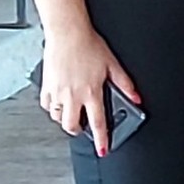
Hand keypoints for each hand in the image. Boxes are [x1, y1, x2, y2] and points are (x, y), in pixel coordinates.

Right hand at [38, 24, 142, 156]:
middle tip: (84, 127)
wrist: (67, 34)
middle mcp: (72, 95)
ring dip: (66, 119)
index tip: (103, 149)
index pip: (98, 123)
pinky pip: (46, 105)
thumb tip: (136, 98)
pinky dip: (53, 108)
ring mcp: (57, 92)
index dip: (101, 139)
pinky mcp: (46, 86)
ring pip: (57, 117)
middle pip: (72, 126)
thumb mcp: (113, 65)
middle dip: (78, 131)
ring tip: (74, 112)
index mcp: (91, 92)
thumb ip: (125, 85)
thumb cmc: (89, 46)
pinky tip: (60, 102)